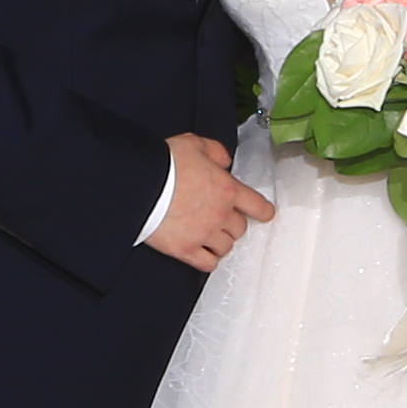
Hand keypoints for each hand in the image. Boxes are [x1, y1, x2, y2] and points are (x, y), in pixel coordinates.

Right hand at [143, 135, 276, 271]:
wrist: (141, 185)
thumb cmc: (165, 163)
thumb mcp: (193, 144)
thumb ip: (214, 151)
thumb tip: (224, 160)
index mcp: (227, 189)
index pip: (257, 205)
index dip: (264, 211)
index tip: (265, 214)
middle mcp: (221, 215)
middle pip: (240, 229)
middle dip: (233, 224)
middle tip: (222, 220)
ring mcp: (204, 234)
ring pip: (226, 247)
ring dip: (221, 242)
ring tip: (211, 237)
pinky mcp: (186, 249)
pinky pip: (208, 263)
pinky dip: (208, 260)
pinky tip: (203, 254)